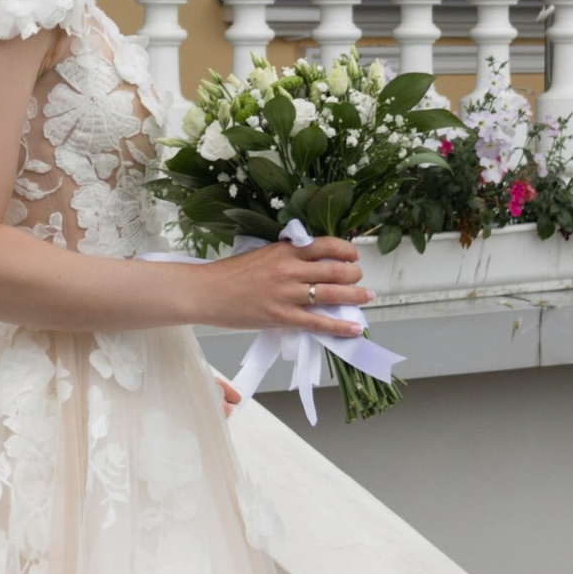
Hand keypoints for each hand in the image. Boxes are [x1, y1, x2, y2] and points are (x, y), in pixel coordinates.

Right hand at [207, 234, 368, 331]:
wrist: (205, 291)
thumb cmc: (229, 274)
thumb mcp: (261, 253)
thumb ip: (286, 255)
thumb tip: (310, 260)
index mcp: (285, 250)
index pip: (327, 245)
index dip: (347, 251)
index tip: (353, 256)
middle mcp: (290, 269)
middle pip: (336, 270)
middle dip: (355, 275)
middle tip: (360, 279)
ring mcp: (286, 294)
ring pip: (332, 294)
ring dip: (355, 296)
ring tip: (366, 297)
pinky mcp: (281, 317)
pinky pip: (318, 322)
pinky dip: (340, 326)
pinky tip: (354, 328)